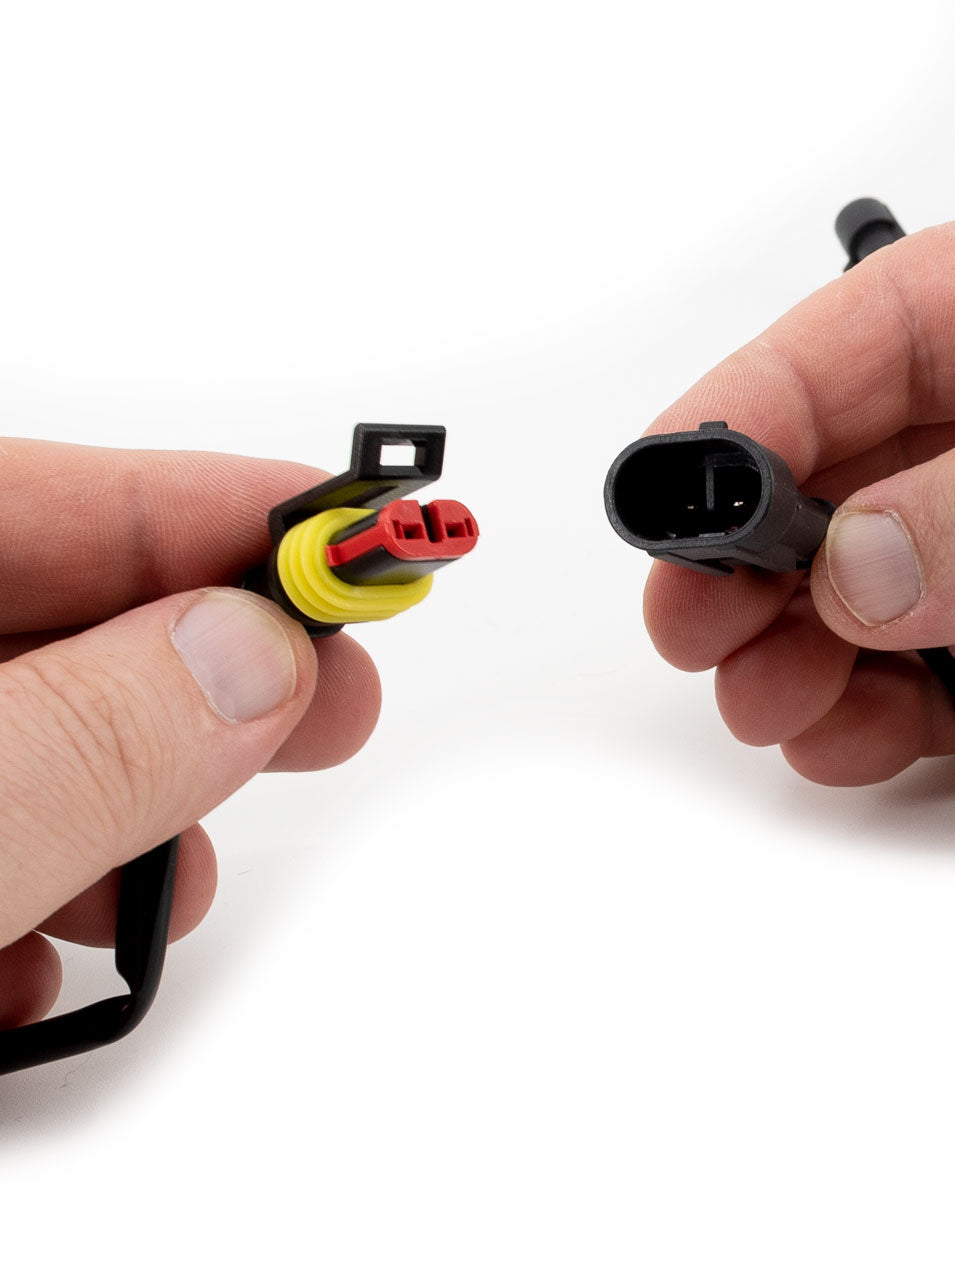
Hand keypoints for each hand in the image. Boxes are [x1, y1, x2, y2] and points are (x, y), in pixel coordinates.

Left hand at [0, 440, 380, 1026]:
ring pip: (22, 738)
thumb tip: (251, 659)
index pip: (42, 498)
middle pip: (50, 618)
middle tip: (334, 704)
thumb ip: (82, 744)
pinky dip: (34, 890)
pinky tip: (33, 962)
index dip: (217, 511)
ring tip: (182, 883)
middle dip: (203, 669)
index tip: (356, 540)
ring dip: (124, 808)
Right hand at [643, 175, 954, 794]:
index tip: (675, 477)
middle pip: (855, 473)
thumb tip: (860, 561)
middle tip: (689, 613)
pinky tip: (839, 736)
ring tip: (756, 694)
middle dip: (757, 546)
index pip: (882, 332)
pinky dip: (876, 718)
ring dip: (798, 645)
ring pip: (878, 593)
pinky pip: (941, 687)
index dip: (762, 399)